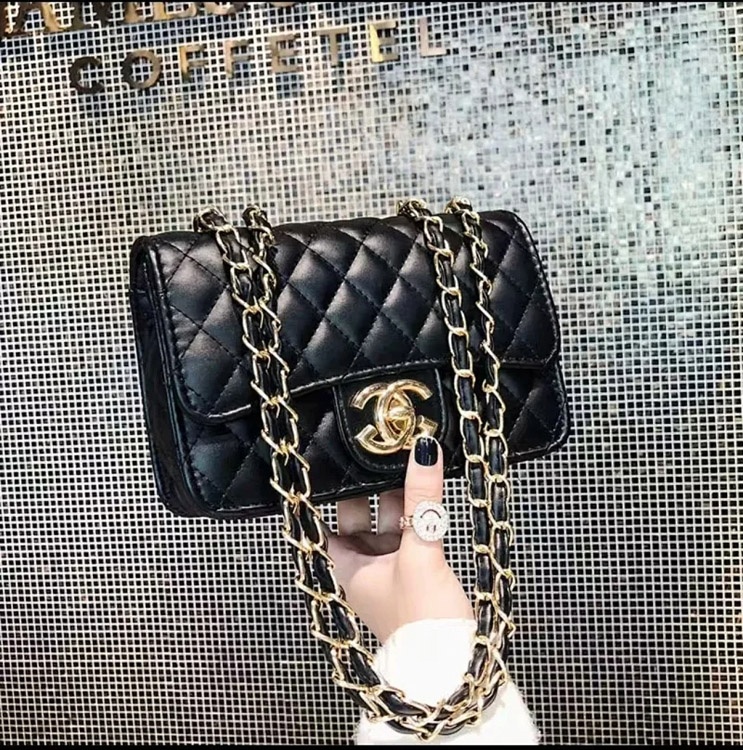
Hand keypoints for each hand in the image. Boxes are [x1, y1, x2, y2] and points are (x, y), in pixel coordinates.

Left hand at [326, 436, 473, 643]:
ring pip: (388, 529)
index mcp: (347, 568)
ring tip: (409, 464)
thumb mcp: (421, 551)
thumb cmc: (422, 620)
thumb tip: (423, 451)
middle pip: (360, 521)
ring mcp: (392, 575)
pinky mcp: (417, 579)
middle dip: (372, 492)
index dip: (330, 497)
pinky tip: (429, 500)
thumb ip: (422, 499)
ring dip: (400, 503)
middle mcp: (364, 571)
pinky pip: (410, 539)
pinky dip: (417, 521)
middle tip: (382, 454)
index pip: (326, 524)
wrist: (455, 668)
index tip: (336, 466)